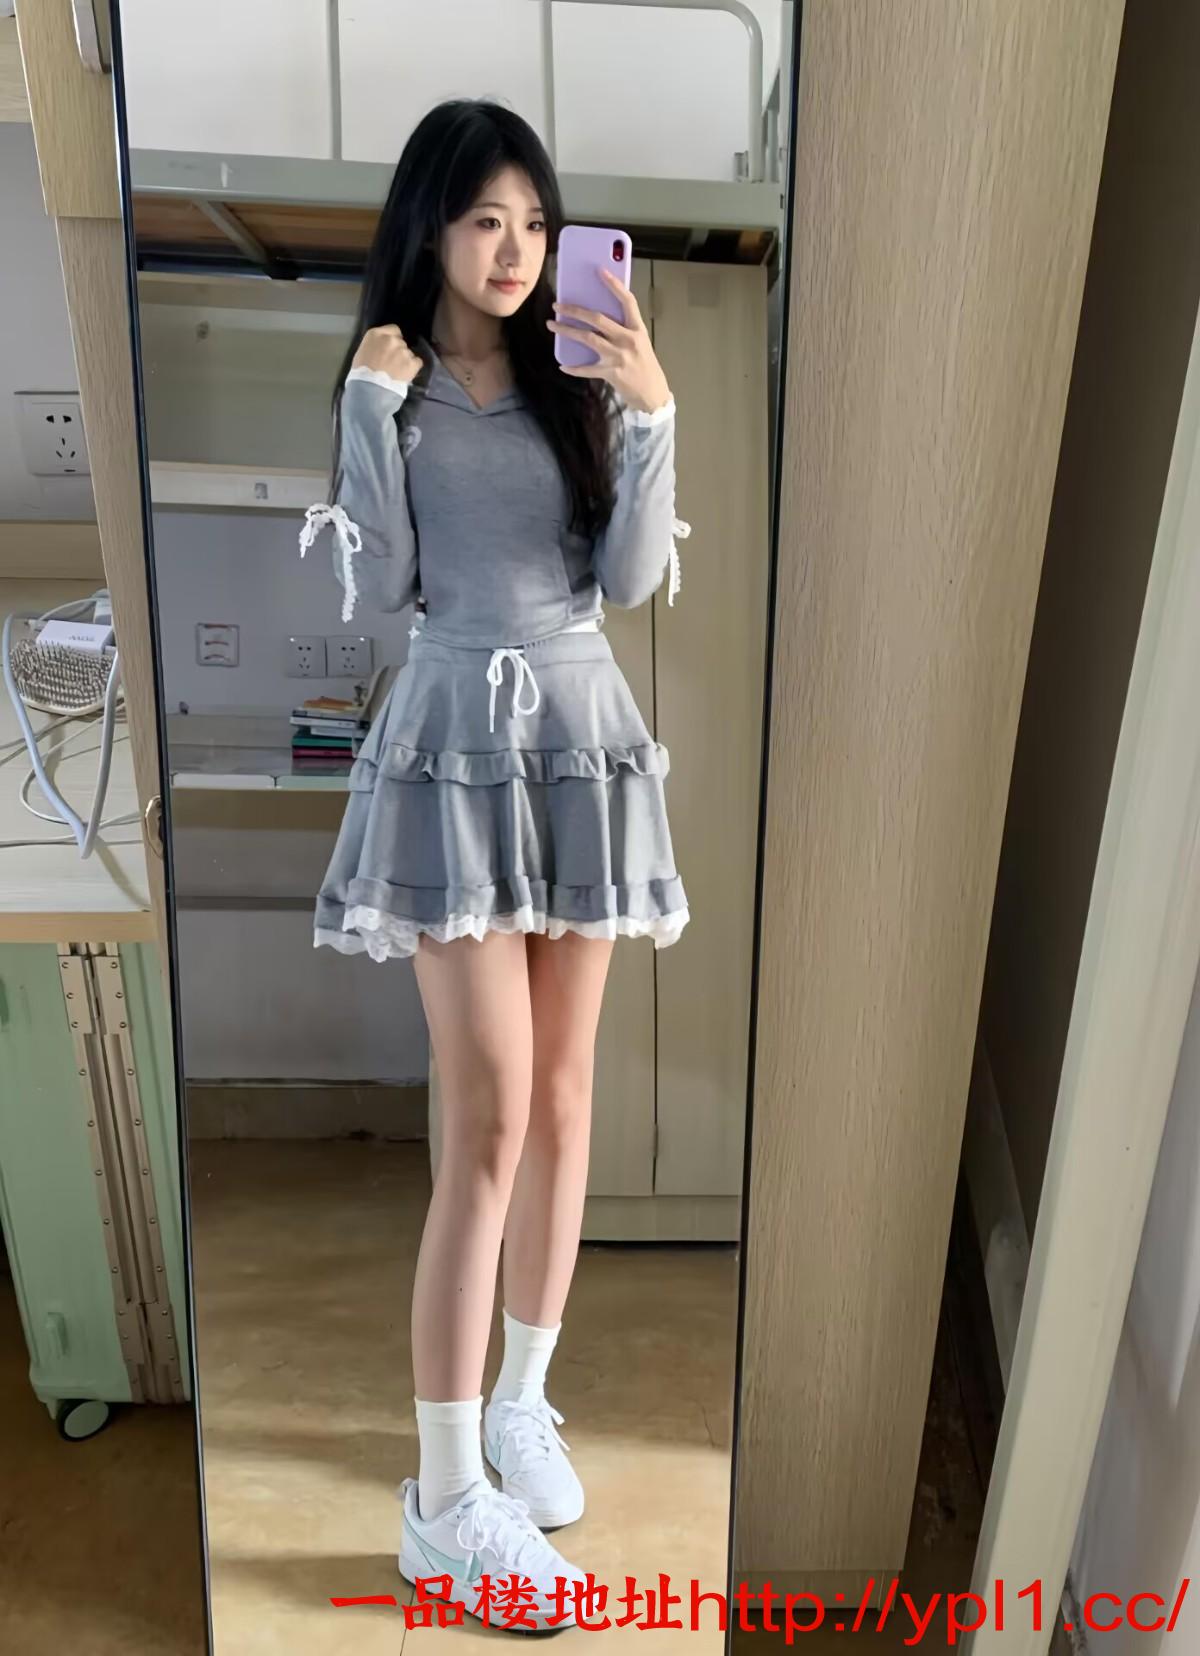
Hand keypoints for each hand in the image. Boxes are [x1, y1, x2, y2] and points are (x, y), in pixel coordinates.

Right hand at [350, 324, 421, 384]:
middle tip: (393, 363)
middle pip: (401, 342)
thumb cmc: (361, 374)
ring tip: (398, 372)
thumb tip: (380, 347)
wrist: (370, 390)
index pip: (394, 329)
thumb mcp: (362, 353)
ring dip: (405, 360)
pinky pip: (417, 362)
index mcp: (376, 334)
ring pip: (409, 353)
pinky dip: (413, 368)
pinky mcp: (412, 363)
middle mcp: (391, 339)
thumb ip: (374, 345)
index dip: (394, 338)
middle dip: (398, 351)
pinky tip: (406, 375)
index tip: (391, 348)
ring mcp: (403, 351)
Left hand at [548, 268, 671, 413]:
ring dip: (567, 331)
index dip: (614, 284)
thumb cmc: (645, 366)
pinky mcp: (611, 373)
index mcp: (636, 329)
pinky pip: (587, 369)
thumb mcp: (640, 342)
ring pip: (588, 338)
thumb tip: (598, 318)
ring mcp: (619, 356)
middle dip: (575, 310)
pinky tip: (563, 365)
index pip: (626, 301)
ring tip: (552, 325)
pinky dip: (573, 368)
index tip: (600, 271)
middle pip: (597, 319)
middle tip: (557, 305)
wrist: (652, 394)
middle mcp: (628, 339)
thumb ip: (623, 329)